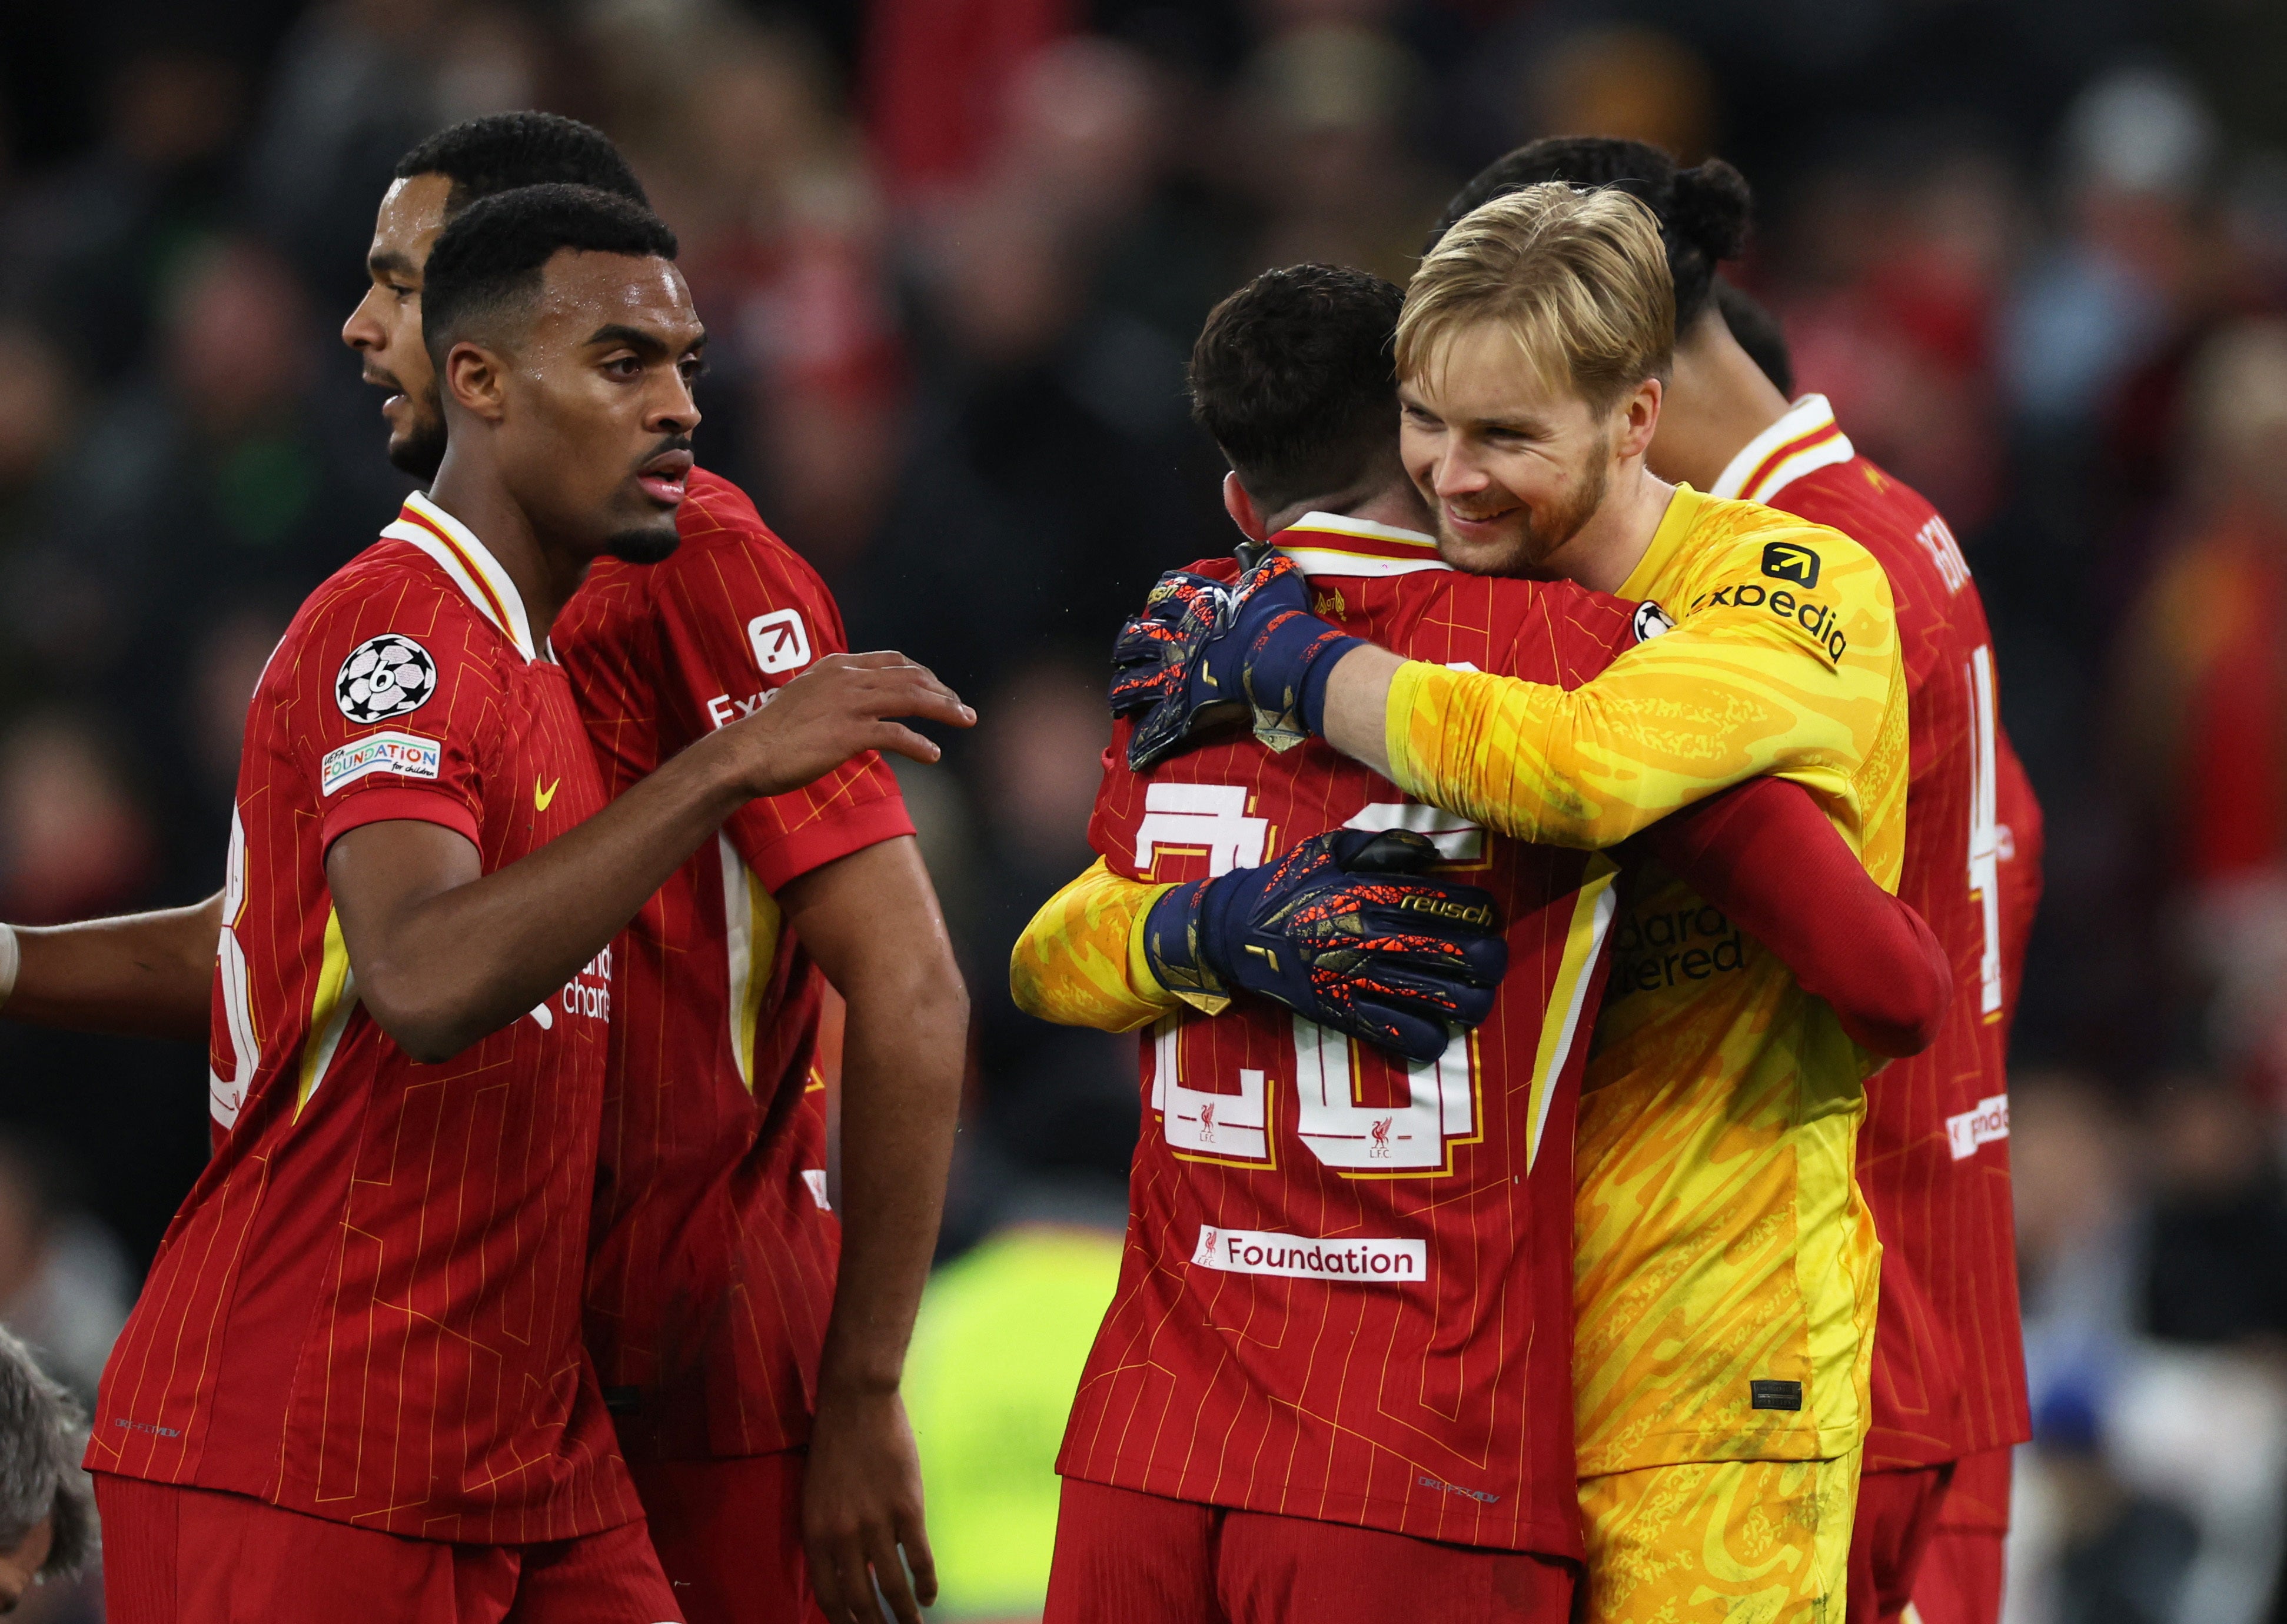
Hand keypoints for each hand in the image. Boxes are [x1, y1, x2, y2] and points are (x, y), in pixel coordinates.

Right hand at [717, 651, 972, 799]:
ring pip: (911, 699)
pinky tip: (934, 755)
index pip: (892, 661)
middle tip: (963, 709)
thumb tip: (855, 708)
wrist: (745, 753)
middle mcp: (847, 678)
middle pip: (910, 677)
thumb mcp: (805, 699)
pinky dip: (919, 745)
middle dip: (942, 691)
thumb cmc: (771, 733)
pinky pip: (895, 735)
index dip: (922, 673)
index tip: (939, 688)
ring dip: (944, 710)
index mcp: (837, 667)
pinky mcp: (848, 733)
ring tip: (966, 720)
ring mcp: (848, 704)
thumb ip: (834, 695)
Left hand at [802, 1384, 936, 1623]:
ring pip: (892, 1586)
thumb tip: (849, 1571)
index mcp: (815, 1533)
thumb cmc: (833, 1446)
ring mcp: (877, 1523)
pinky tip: (930, 1595)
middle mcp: (843, 1536)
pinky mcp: (908, 1508)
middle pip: (861, 1600)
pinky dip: (926, 1583)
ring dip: (905, 1615)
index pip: (828, 1595)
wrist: (856, 1402)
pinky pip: (919, 1558)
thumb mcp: (815, 1496)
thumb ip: (827, 1535)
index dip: (843, 1622)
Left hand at [1108, 556, 1359, 768]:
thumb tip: (1254, 550)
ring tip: (1119, 697)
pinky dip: (1145, 743)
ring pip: (1133, 683)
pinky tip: (1137, 753)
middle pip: (1137, 638)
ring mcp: (1174, 676)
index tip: (1155, 606)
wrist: (1280, 657)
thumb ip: (1260, 566)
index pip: (1167, 596)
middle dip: (1128, 644)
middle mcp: (1177, 640)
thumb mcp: (1273, 580)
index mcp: (1196, 610)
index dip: (1159, 601)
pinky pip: (1154, 729)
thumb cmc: (1278, 619)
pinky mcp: (1179, 708)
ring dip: (1124, 689)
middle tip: (1125, 651)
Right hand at [1140, 827, 1507, 1062]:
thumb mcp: (1331, 848)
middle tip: (1488, 960)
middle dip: (1490, 960)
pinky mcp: (1345, 1014)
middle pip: (1464, 955)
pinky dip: (1431, 1038)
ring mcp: (1360, 980)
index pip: (1455, 905)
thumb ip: (1385, 847)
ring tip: (1469, 997)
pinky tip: (1433, 1028)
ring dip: (1471, 1002)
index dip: (1484, 914)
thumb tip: (1435, 854)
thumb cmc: (1289, 886)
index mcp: (1373, 893)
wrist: (1235, 933)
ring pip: (1445, 1001)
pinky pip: (1405, 1036)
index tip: (1484, 918)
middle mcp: (1373, 937)